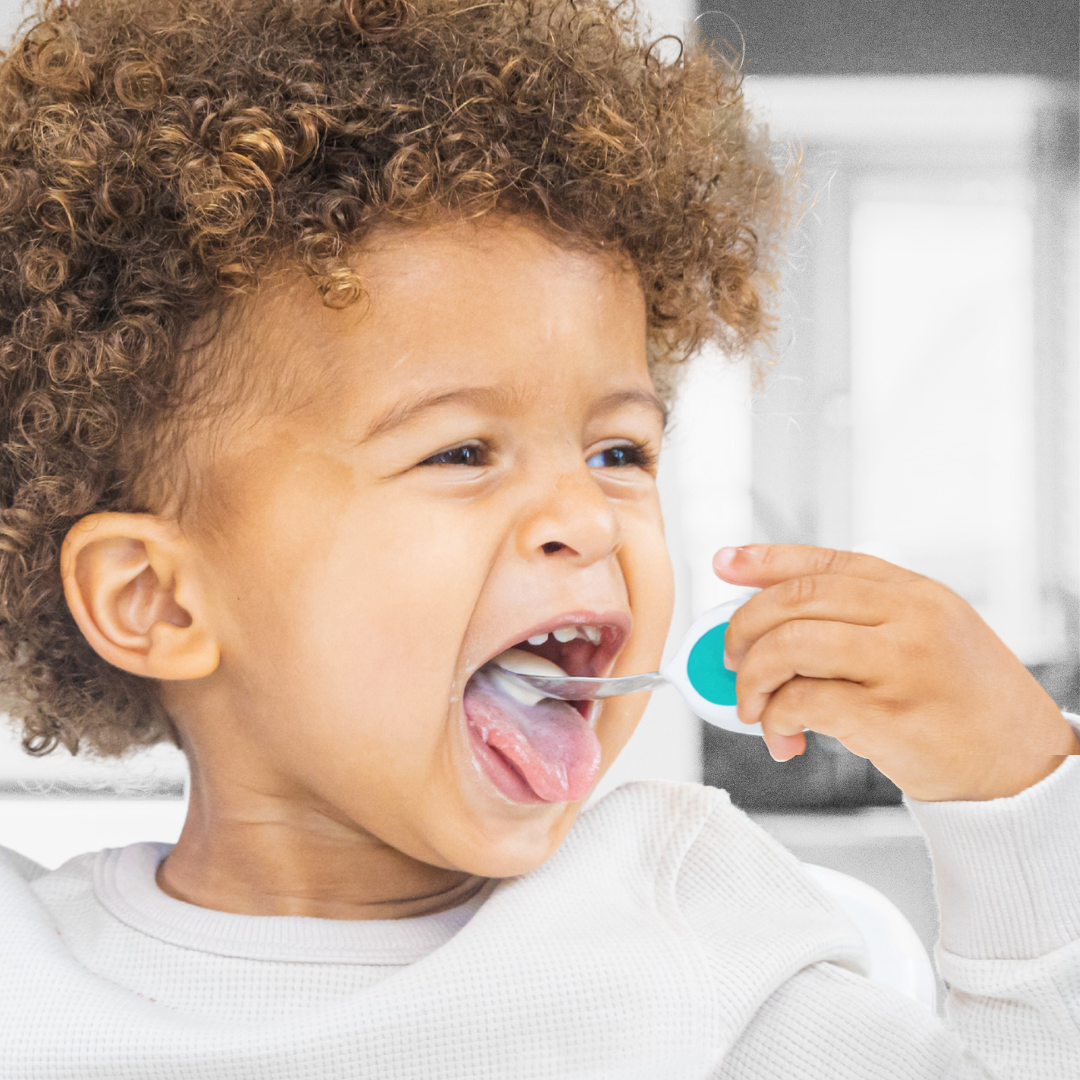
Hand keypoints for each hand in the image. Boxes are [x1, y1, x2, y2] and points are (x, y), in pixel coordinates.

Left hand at [714, 544, 1079, 801]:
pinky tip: (783, 740)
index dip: (765, 560)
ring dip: (753, 680)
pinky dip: (776, 721)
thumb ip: (862, 620)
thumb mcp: (927, 637)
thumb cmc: (966, 703)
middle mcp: (908, 618)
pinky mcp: (890, 716)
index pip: (825, 562)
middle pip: (795, 600)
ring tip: (753, 709)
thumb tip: (775, 620)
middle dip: (744, 628)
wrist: (1023, 766)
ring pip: (790, 646)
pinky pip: (803, 702)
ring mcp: (901, 665)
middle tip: (732, 661)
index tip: (723, 562)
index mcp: (913, 593)